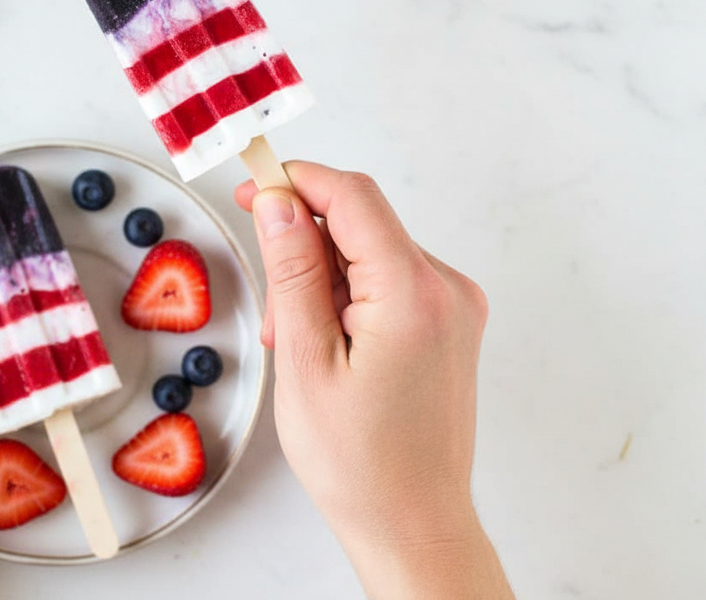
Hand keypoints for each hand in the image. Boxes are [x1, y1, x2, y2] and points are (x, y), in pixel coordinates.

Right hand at [235, 163, 512, 599]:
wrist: (413, 523)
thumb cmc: (359, 463)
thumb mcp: (305, 361)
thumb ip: (293, 271)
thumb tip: (277, 201)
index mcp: (413, 295)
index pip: (352, 197)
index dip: (295, 181)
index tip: (250, 187)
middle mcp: (447, 289)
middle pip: (359, 224)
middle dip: (303, 250)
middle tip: (273, 315)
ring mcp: (455, 306)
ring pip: (369, 253)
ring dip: (322, 281)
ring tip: (301, 347)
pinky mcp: (449, 322)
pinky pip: (387, 280)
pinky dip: (348, 299)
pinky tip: (330, 347)